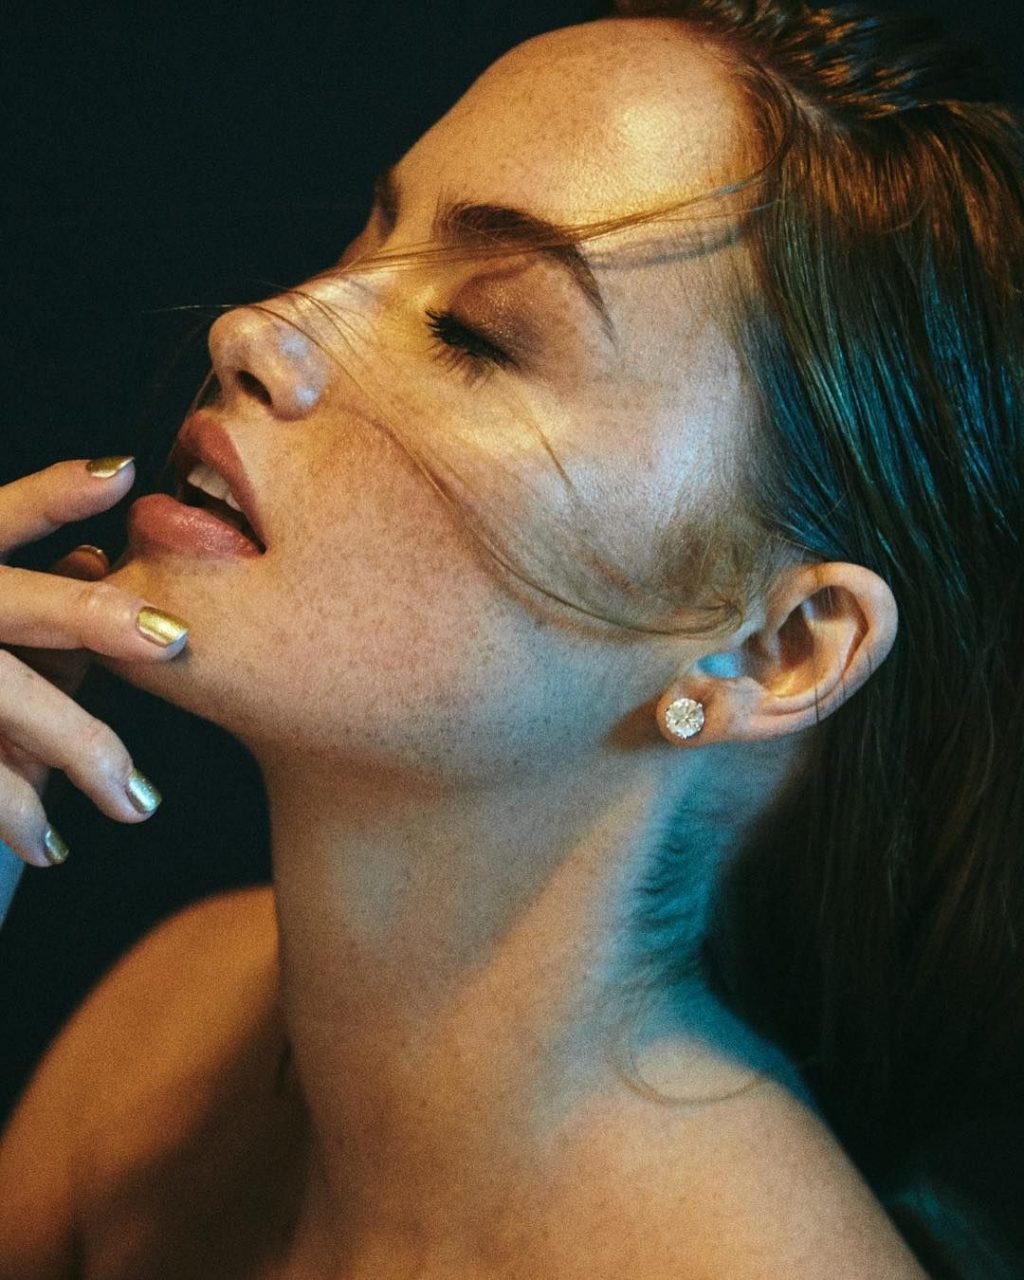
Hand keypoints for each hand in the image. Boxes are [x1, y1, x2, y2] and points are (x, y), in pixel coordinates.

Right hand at [0, 456, 188, 873]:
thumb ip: (35, 602)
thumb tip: (98, 566)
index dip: (49, 497)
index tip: (119, 474)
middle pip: (9, 601)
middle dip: (85, 613)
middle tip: (175, 637)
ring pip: (5, 697)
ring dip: (80, 749)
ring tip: (139, 802)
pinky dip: (16, 812)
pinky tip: (51, 845)